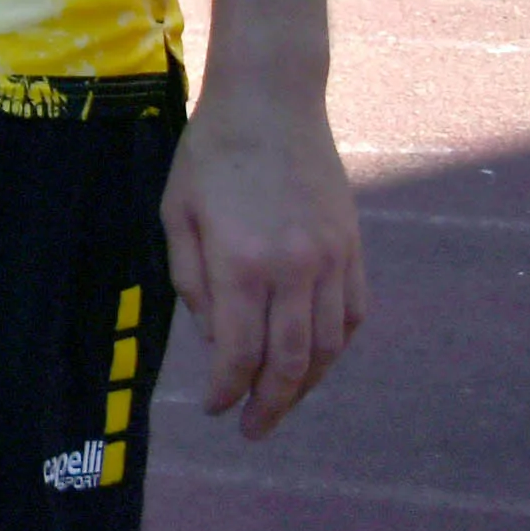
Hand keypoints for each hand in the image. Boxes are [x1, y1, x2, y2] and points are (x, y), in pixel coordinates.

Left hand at [161, 71, 365, 438]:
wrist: (272, 100)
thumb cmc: (211, 152)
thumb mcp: (176, 211)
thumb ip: (190, 278)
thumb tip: (211, 335)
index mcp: (240, 262)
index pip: (238, 351)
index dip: (226, 389)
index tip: (215, 408)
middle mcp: (293, 268)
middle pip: (290, 362)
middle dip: (270, 404)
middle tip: (253, 429)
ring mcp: (331, 258)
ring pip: (327, 346)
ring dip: (306, 384)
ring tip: (282, 401)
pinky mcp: (353, 246)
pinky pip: (352, 314)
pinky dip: (335, 345)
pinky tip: (315, 358)